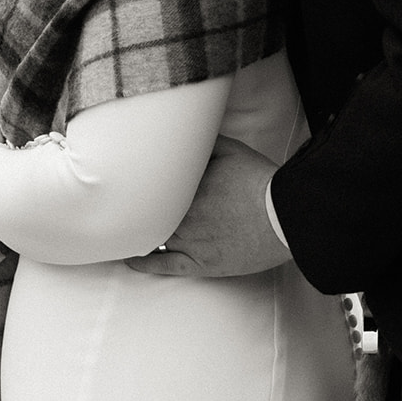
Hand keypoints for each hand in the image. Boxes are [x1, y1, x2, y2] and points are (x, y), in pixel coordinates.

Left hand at [125, 135, 290, 277]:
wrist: (283, 218)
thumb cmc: (260, 183)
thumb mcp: (232, 150)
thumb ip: (204, 144)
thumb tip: (184, 134)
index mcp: (188, 187)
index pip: (154, 185)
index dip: (140, 182)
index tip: (126, 177)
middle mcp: (184, 216)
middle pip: (151, 211)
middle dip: (136, 206)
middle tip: (118, 201)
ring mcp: (191, 242)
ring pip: (154, 236)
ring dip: (138, 230)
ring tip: (121, 227)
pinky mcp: (200, 264)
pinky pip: (165, 266)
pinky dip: (145, 263)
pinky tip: (132, 258)